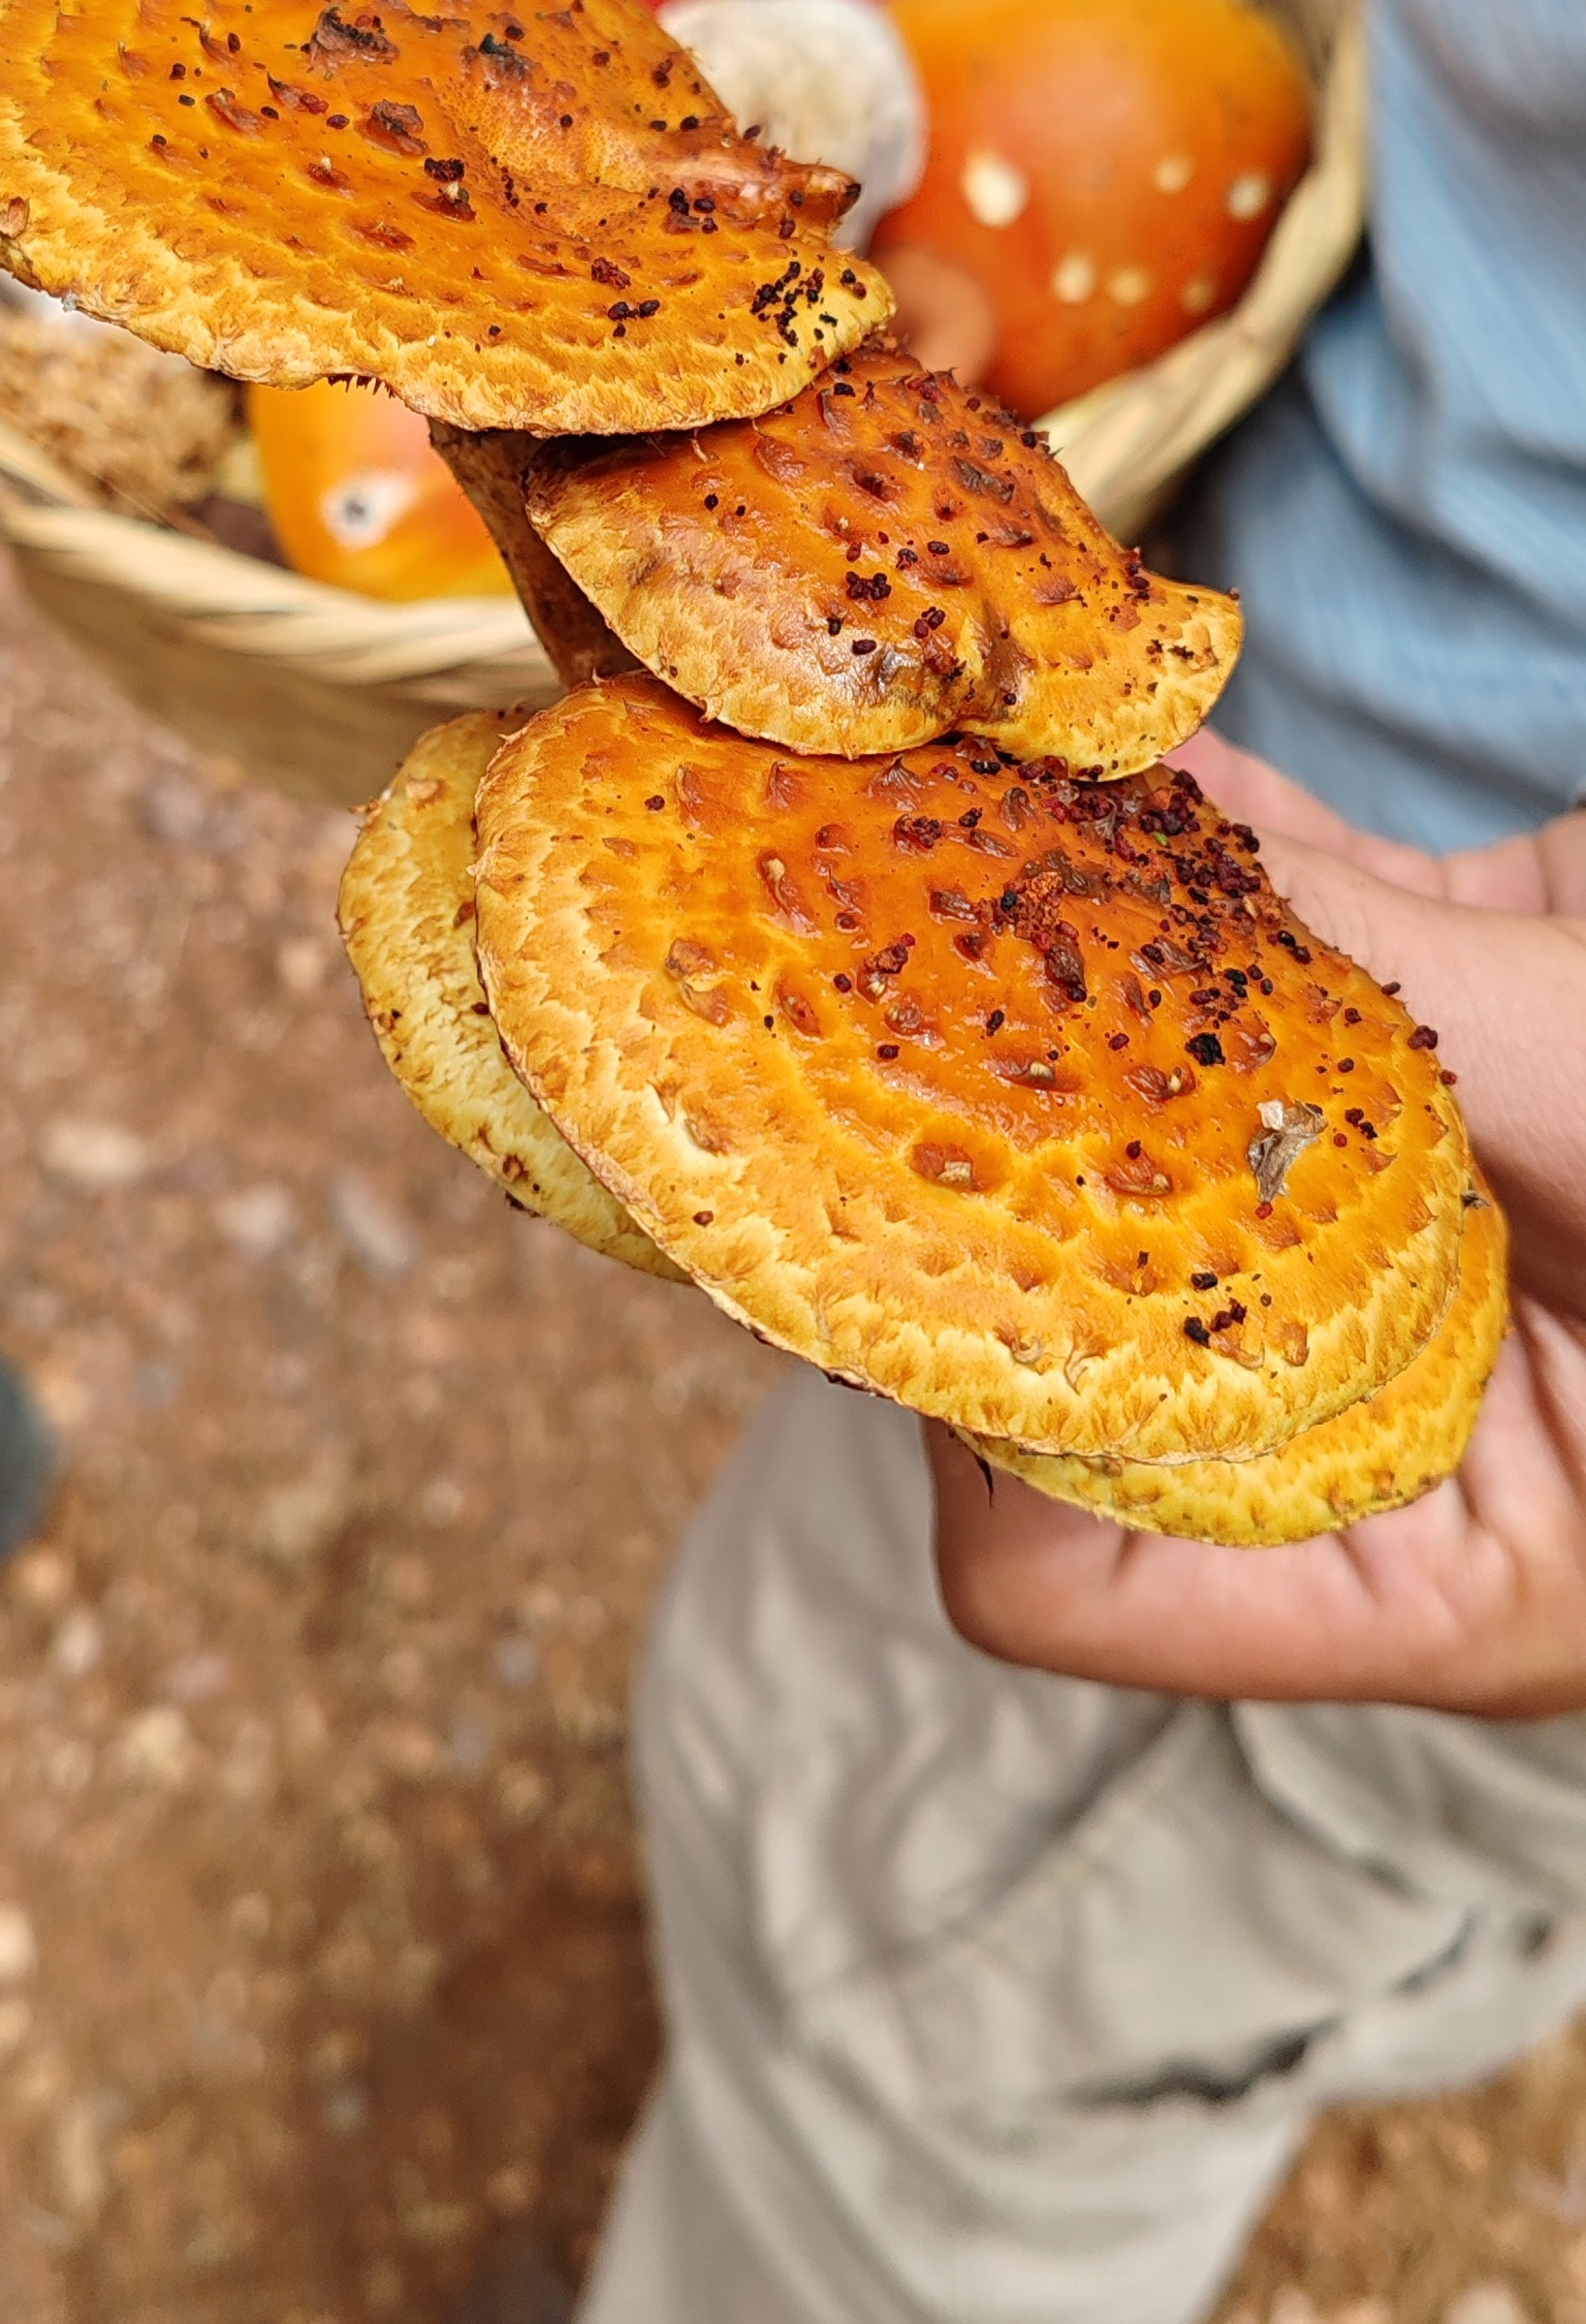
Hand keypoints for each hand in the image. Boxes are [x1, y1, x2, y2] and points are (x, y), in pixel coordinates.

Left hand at [930, 736, 1585, 1719]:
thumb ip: (1390, 1014)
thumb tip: (1138, 842)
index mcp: (1430, 1569)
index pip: (1064, 1574)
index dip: (960, 1414)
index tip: (914, 1209)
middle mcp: (1381, 1414)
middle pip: (1065, 1319)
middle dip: (980, 1146)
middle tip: (860, 978)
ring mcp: (1409, 1215)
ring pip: (1156, 1100)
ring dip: (1067, 962)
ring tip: (953, 831)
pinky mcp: (1464, 1040)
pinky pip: (1284, 949)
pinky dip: (1214, 849)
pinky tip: (1136, 750)